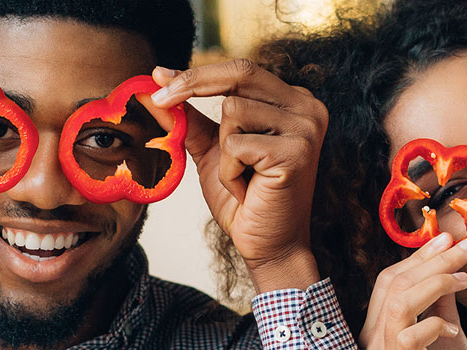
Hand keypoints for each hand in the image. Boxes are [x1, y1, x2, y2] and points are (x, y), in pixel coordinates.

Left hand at [149, 59, 328, 291]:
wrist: (268, 247)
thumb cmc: (244, 201)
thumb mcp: (214, 149)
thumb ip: (193, 116)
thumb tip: (159, 81)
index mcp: (293, 102)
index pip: (242, 71)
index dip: (198, 72)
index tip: (160, 76)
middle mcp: (307, 108)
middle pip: (240, 75)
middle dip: (193, 83)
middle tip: (159, 99)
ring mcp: (306, 128)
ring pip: (233, 110)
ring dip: (223, 151)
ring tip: (243, 178)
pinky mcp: (296, 151)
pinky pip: (236, 145)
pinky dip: (230, 172)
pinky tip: (249, 191)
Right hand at [361, 234, 466, 349]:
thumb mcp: (436, 332)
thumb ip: (436, 303)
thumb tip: (448, 266)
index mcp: (378, 325)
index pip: (390, 280)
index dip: (418, 257)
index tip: (445, 239)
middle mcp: (373, 336)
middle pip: (395, 284)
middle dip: (434, 260)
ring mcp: (382, 348)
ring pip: (400, 304)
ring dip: (436, 283)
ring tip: (465, 279)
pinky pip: (410, 337)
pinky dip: (435, 326)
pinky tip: (452, 330)